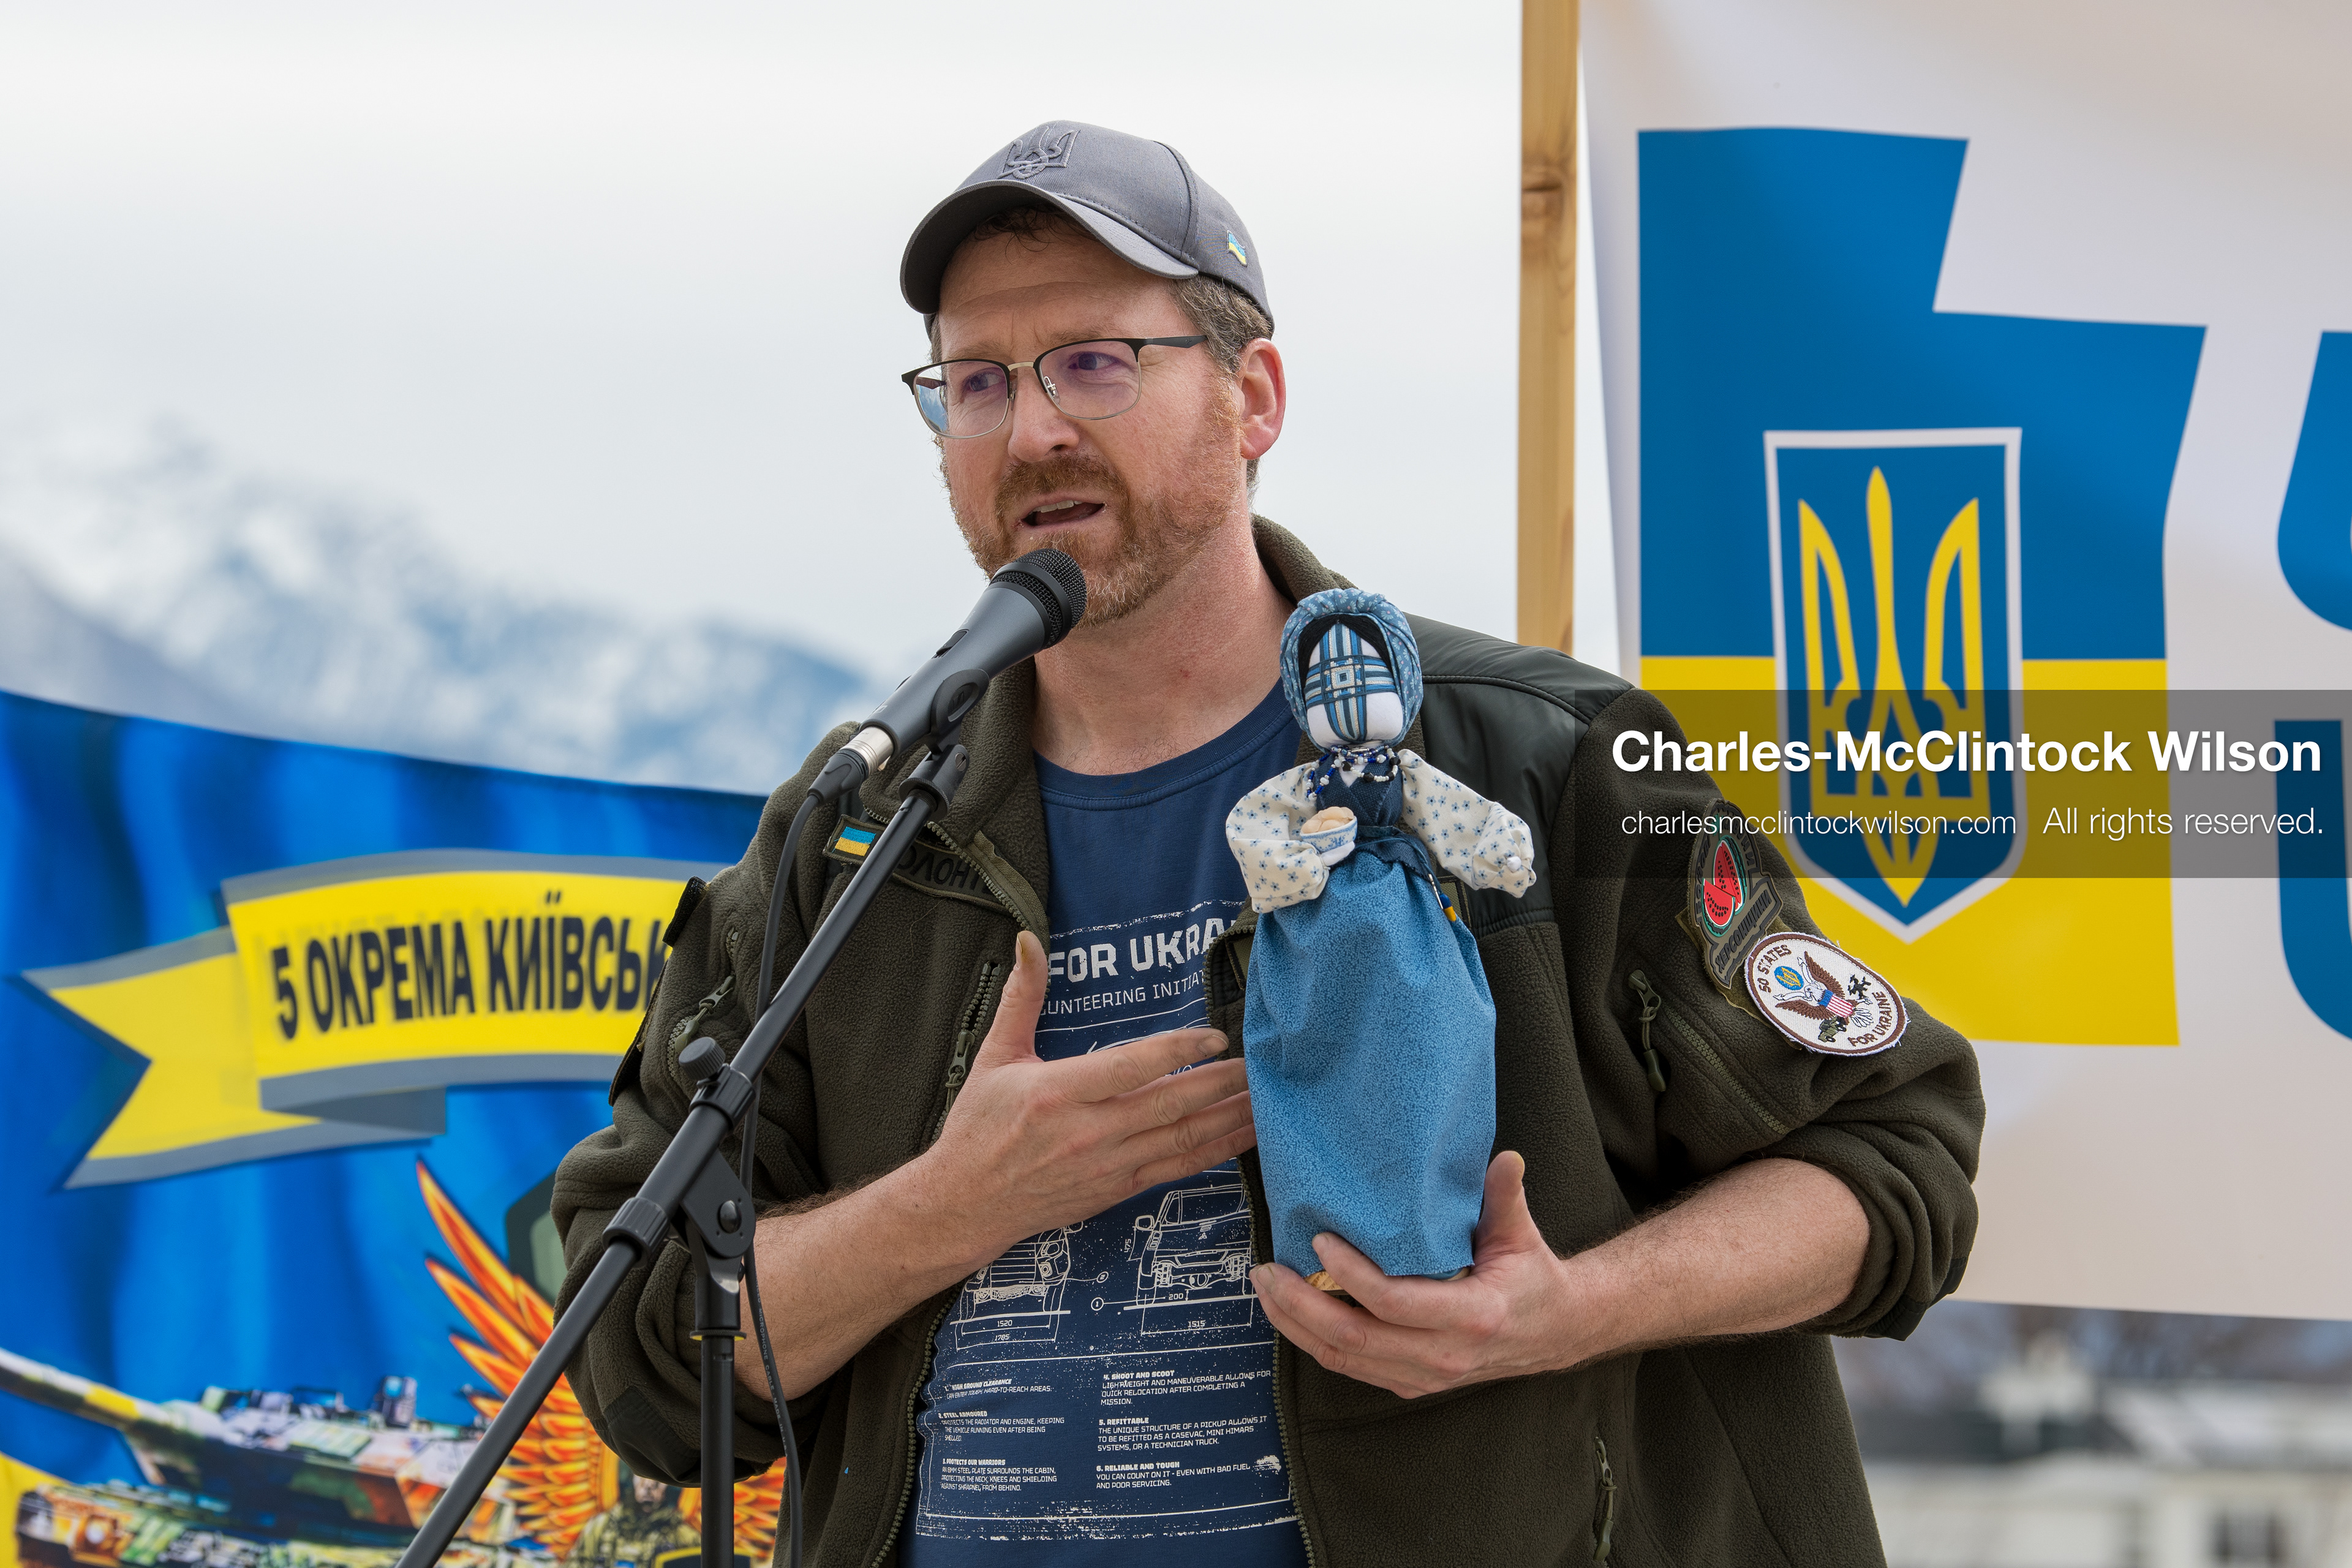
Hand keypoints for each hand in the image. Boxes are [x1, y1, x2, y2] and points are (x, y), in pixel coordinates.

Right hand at [912, 930, 1255, 1264]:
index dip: (1176, 1050)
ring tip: (1265, 1097)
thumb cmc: (979, 1129)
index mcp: (1057, 1093)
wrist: (965, 1204)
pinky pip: (1176, 1169)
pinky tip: (1242, 1136)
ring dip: (1228, 1118)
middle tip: (1259, 1063)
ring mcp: (1106, 1166)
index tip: (1214, 1035)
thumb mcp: (995, 1055)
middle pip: (1168, 1105)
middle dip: (1221, 1083)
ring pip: (1181, 1140)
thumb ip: (1022, 997)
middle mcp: (1087, 1132)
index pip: (1129, 1067)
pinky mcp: (1117, 1189)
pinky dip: (1214, 1152)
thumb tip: (1028, 942)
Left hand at [1250, 1151, 1600, 1398]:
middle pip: (1354, 1337)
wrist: (1552, 1332)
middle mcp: (1444, 1356)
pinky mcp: (1410, 1383)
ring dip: (1296, 1325)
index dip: (1350, 1273)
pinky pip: (1351, 1368)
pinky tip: (1290, 1314)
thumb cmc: (1532, 1277)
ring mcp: (1424, 1376)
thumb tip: (1506, 1158)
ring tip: (1265, 1288)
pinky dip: (1314, 1342)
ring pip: (1343, 1358)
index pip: (1394, 1302)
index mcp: (1472, 1317)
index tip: (1319, 1239)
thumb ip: (1506, 1196)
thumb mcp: (1522, 1235)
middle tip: (1266, 1269)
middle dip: (1300, 1303)